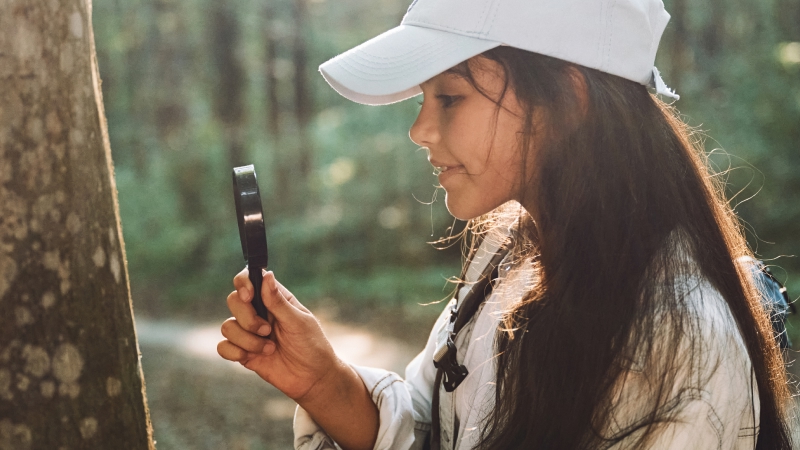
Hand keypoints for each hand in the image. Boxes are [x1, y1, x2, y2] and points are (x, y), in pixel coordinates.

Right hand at [217, 268, 342, 401]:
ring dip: (247, 339)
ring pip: (227, 326)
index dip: (243, 283)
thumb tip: (267, 274)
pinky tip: (251, 358)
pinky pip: (223, 347)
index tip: (249, 296)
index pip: (249, 280)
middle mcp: (258, 313)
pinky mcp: (243, 352)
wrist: (313, 378)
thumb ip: (278, 301)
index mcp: (274, 299)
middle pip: (234, 301)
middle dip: (247, 318)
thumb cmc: (312, 346)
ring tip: (270, 348)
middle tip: (267, 330)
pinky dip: (234, 352)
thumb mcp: (298, 322)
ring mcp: (249, 333)